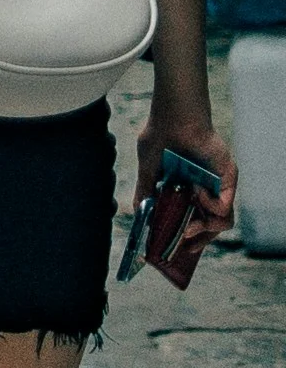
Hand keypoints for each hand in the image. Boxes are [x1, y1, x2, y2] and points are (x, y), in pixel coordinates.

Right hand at [136, 107, 236, 258]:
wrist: (173, 118)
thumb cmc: (159, 138)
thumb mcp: (147, 172)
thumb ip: (146, 194)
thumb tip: (139, 216)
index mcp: (187, 190)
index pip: (193, 220)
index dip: (186, 238)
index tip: (173, 250)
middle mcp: (206, 190)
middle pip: (210, 225)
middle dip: (198, 241)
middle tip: (184, 246)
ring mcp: (219, 185)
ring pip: (223, 220)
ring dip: (205, 230)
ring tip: (189, 228)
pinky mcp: (228, 178)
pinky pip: (226, 205)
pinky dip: (210, 206)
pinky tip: (195, 193)